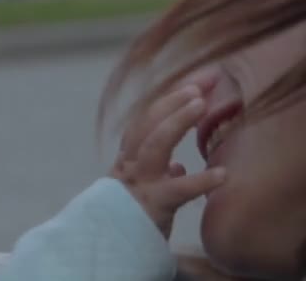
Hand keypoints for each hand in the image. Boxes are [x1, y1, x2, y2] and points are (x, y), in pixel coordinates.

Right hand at [110, 84, 225, 238]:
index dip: (168, 100)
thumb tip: (178, 167)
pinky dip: (201, 181)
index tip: (194, 84)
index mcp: (129, 160)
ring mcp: (140, 183)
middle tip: (200, 84)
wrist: (106, 246)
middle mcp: (130, 165)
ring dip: (177, 121)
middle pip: (148, 123)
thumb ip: (157, 175)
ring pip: (154, 144)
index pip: (146, 121)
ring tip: (201, 105)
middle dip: (173, 100)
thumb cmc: (126, 217)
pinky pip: (178, 191)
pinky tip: (222, 175)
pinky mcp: (152, 205)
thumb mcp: (138, 190)